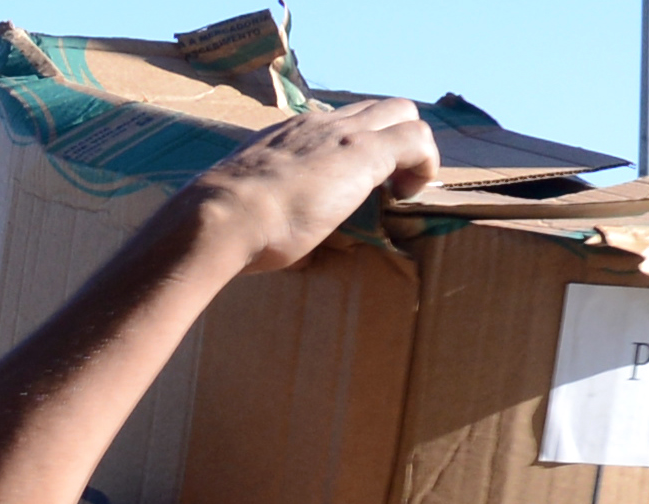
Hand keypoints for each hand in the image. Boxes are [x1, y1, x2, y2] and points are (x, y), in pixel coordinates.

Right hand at [188, 97, 441, 276]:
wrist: (224, 216)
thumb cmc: (228, 225)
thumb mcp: (250, 211)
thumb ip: (267, 215)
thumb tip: (275, 251)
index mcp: (286, 136)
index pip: (334, 122)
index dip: (355, 146)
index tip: (353, 183)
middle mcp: (317, 124)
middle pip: (375, 107)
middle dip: (393, 138)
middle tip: (389, 184)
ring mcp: (343, 134)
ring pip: (401, 111)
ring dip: (411, 149)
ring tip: (401, 190)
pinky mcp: (366, 153)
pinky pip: (416, 138)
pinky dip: (423, 162)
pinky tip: (409, 195)